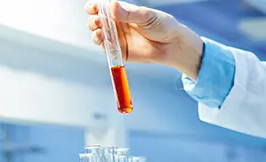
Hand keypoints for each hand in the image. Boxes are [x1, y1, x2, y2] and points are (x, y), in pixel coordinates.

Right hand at [85, 0, 204, 78]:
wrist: (173, 46)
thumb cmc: (163, 26)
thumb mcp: (146, 16)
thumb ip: (129, 13)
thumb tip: (112, 5)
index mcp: (122, 11)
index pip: (102, 7)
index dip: (94, 6)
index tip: (93, 8)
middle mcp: (117, 24)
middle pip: (96, 20)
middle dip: (93, 20)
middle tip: (98, 21)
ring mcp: (117, 38)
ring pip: (98, 34)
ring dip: (94, 32)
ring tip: (99, 31)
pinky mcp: (120, 52)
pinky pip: (106, 49)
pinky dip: (101, 44)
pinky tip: (103, 41)